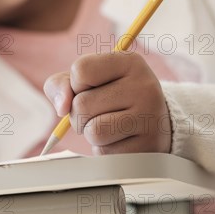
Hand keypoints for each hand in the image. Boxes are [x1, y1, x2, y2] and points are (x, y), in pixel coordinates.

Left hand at [43, 52, 172, 155]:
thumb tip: (61, 107)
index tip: (89, 88)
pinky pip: (106, 151)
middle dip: (78, 114)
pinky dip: (104, 148)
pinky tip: (119, 140)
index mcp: (129, 62)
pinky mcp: (149, 146)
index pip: (81, 69)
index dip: (75, 84)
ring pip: (93, 130)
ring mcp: (150, 117)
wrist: (153, 124)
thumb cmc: (111, 98)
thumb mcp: (86, 81)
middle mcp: (144, 86)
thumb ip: (61, 85)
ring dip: (90, 133)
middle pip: (81, 104)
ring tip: (107, 126)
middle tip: (97, 112)